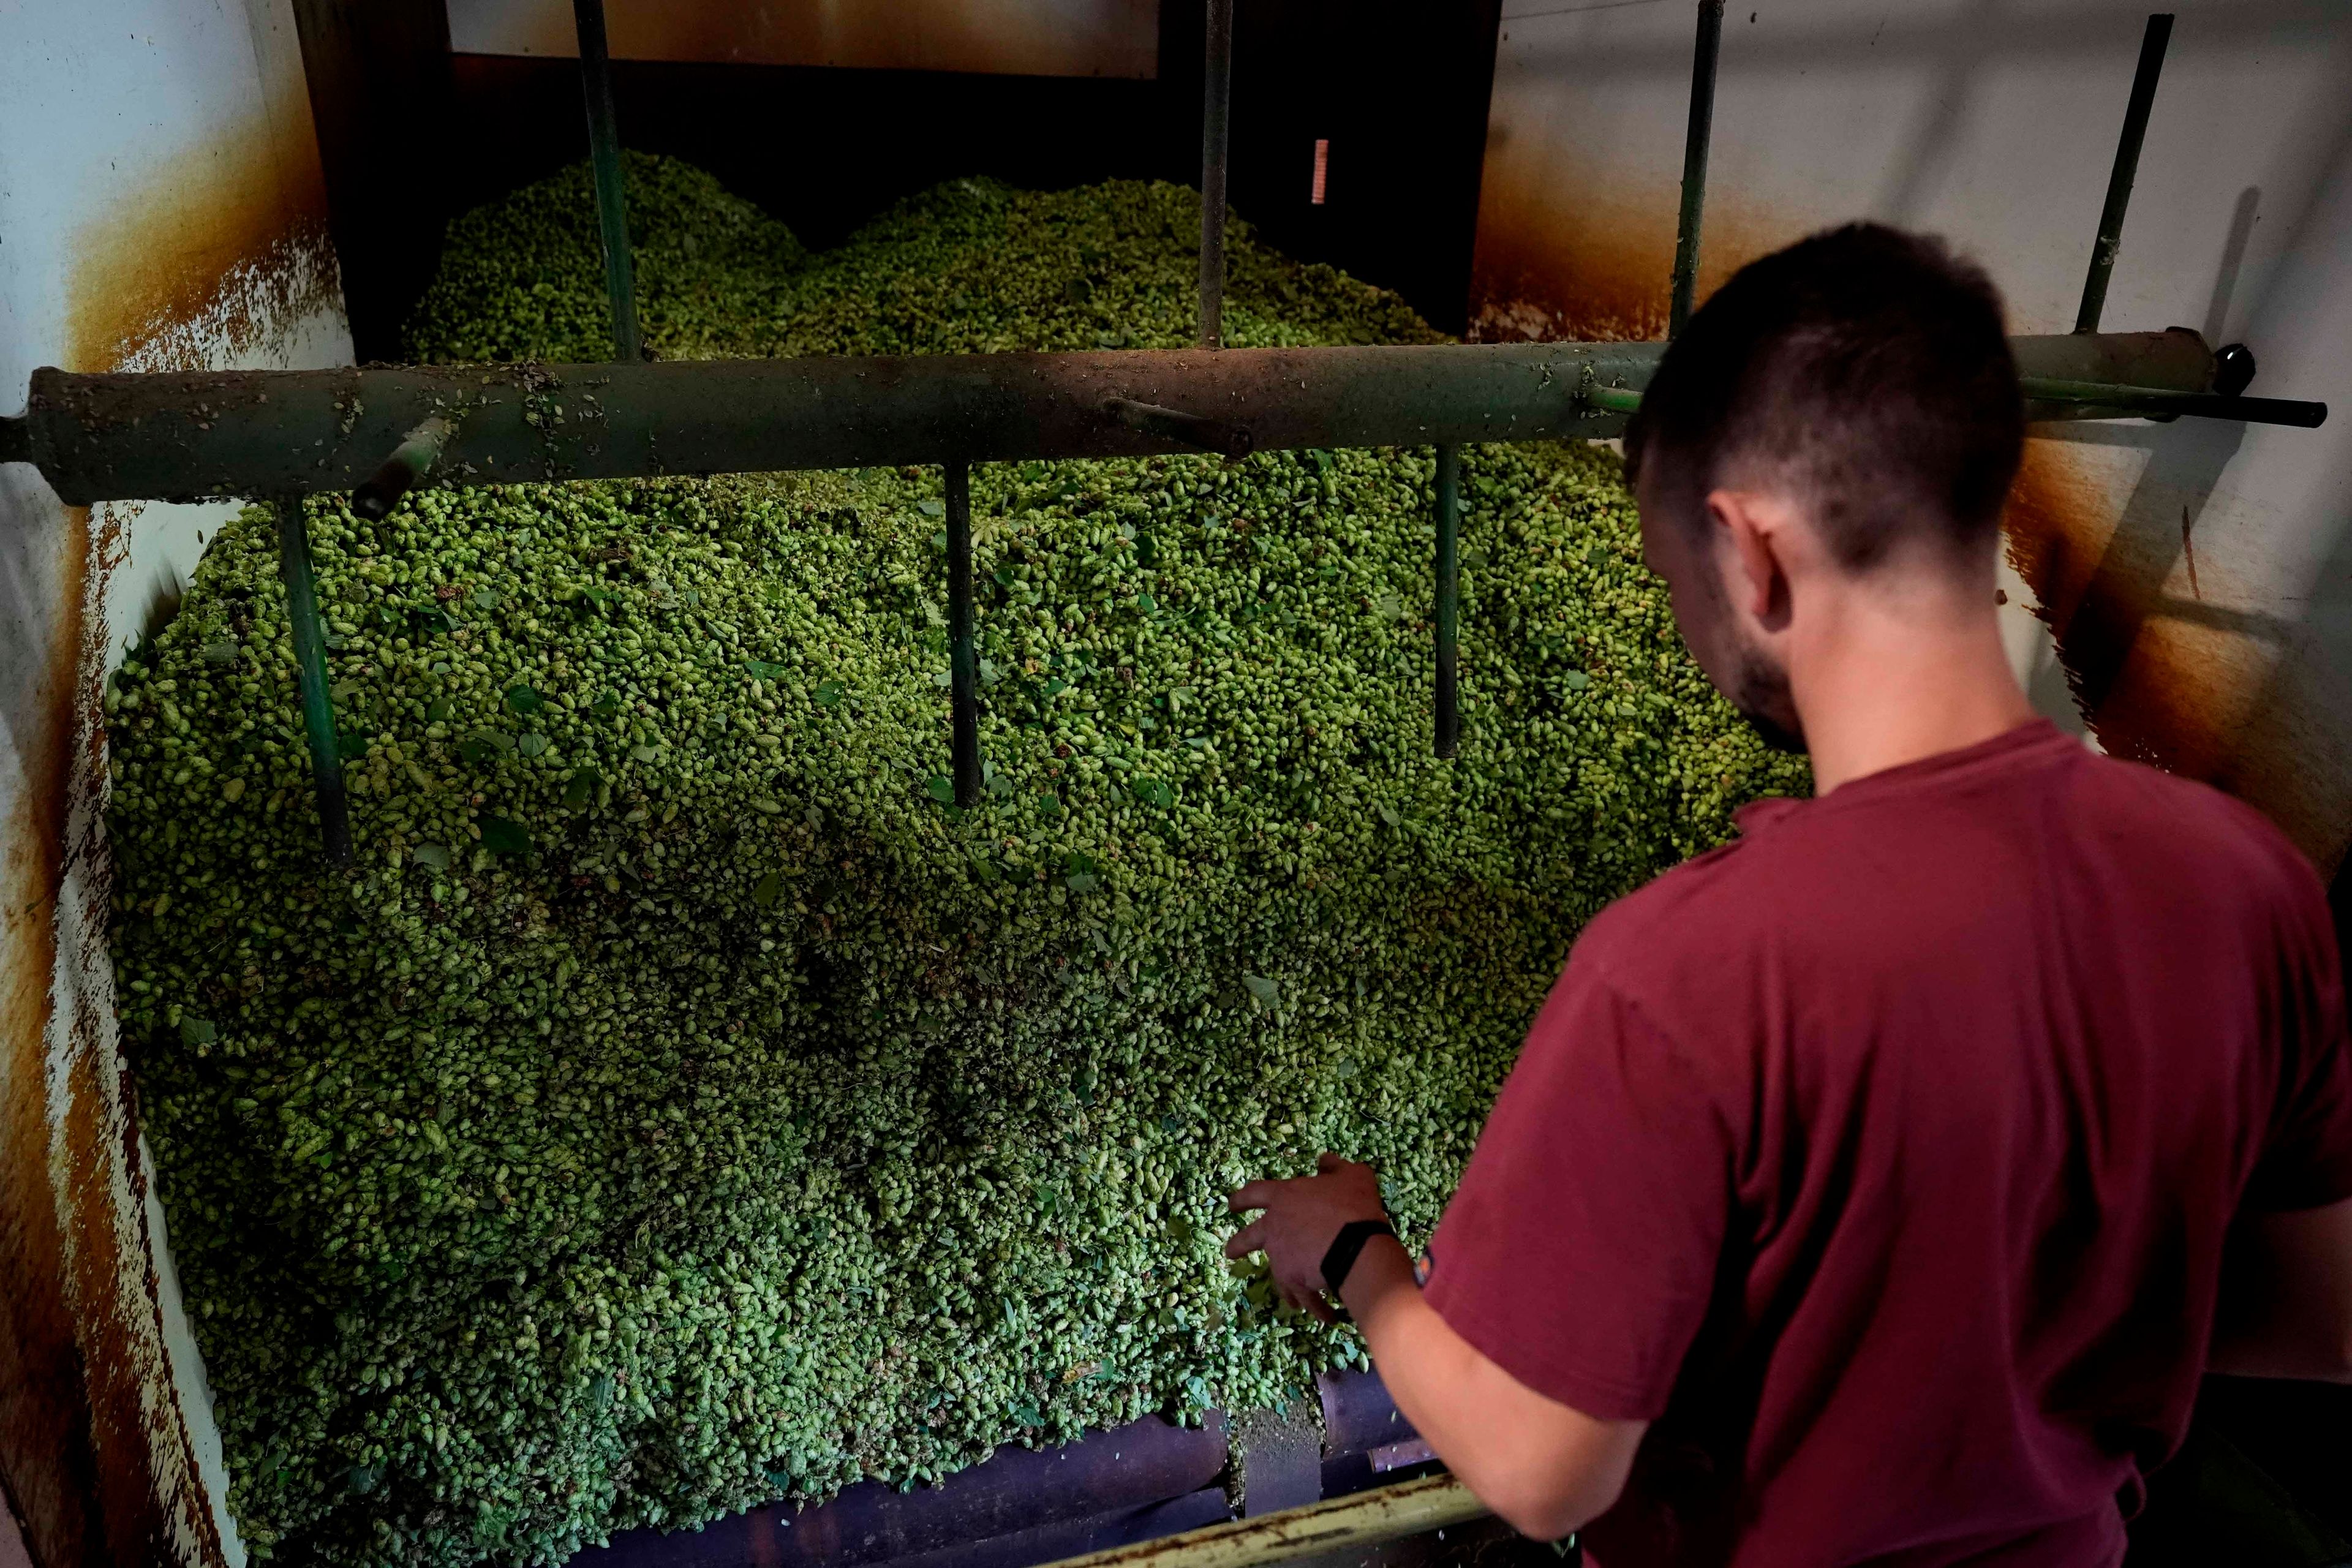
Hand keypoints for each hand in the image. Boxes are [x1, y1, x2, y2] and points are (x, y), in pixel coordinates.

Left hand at [1226, 1153, 1389, 1322]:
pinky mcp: (1293, 1281)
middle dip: (1238, 1246)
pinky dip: (1313, 1306)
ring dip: (1287, 1289)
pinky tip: (1324, 1315)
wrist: (1354, 1245)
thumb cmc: (1351, 1205)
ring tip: (1295, 1303)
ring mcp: (1280, 1257)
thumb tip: (1324, 1160)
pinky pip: (1303, 1297)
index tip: (1231, 1205)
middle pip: (1248, 1238)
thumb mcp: (1351, 1176)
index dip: (1242, 1197)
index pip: (1255, 1192)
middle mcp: (1274, 1228)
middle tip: (1230, 1253)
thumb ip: (1335, 1167)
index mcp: (1283, 1198)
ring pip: (1276, 1275)